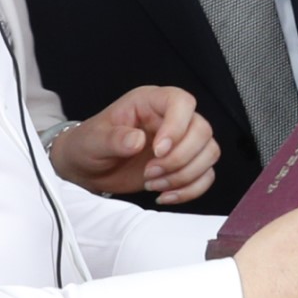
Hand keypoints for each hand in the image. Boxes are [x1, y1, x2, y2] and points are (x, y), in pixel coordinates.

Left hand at [52, 85, 219, 203]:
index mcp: (150, 102)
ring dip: (185, 175)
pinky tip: (165, 195)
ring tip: (153, 184)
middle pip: (202, 130)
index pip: (181, 102)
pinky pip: (206, 175)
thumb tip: (136, 140)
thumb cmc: (89, 145)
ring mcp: (181, 142)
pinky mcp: (185, 165)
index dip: (177, 126)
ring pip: (209, 153)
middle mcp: (171, 118)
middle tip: (149, 172)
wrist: (88, 169)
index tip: (158, 151)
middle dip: (179, 158)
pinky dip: (190, 190)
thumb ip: (113, 139)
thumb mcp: (93, 140)